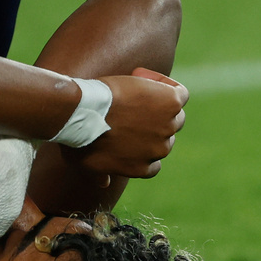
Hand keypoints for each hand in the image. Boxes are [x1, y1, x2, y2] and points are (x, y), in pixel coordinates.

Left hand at [71, 68, 187, 177]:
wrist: (85, 114)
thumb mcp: (88, 164)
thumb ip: (100, 175)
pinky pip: (180, 93)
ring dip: (157, 99)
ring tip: (133, 86)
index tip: (128, 129)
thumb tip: (104, 183)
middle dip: (151, 120)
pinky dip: (165, 83)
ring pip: (174, 112)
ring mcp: (167, 126)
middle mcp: (160, 149)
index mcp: (142, 168)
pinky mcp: (170, 103)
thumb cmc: (81, 137)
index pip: (154, 160)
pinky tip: (141, 77)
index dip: (143, 144)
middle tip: (130, 103)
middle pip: (166, 133)